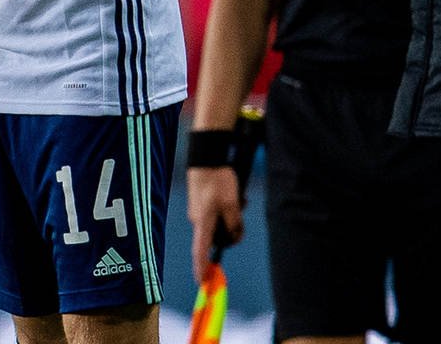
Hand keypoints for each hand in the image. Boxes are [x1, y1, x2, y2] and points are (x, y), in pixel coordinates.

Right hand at [187, 164, 242, 283]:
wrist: (206, 157)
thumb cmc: (217, 180)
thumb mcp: (232, 204)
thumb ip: (234, 224)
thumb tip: (235, 237)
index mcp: (203, 223)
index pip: (200, 251)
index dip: (201, 268)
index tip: (202, 283)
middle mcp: (198, 220)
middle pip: (217, 236)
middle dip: (232, 228)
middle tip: (242, 211)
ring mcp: (199, 211)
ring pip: (220, 222)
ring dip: (232, 215)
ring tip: (240, 199)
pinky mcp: (202, 203)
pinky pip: (217, 212)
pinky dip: (227, 207)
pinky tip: (235, 194)